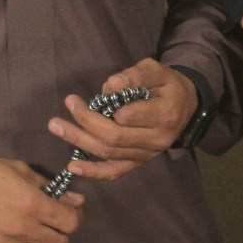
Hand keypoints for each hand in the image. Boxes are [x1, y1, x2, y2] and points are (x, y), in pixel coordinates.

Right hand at [0, 154, 83, 242]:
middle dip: (59, 234)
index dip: (73, 218)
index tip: (67, 214)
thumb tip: (75, 200)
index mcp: (32, 203)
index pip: (70, 223)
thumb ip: (47, 185)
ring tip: (34, 242)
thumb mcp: (19, 170)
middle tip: (50, 227)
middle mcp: (22, 227)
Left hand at [47, 58, 197, 180]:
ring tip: (56, 126)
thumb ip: (135, 75)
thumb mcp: (158, 70)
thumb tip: (108, 87)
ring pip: (109, 153)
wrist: (186, 107)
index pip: (129, 116)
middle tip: (69, 103)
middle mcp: (157, 139)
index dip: (108, 107)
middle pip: (114, 137)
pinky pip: (114, 172)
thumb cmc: (168, 86)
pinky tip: (72, 167)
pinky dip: (92, 172)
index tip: (96, 95)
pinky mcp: (138, 163)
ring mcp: (147, 155)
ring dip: (79, 140)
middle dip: (85, 121)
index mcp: (164, 114)